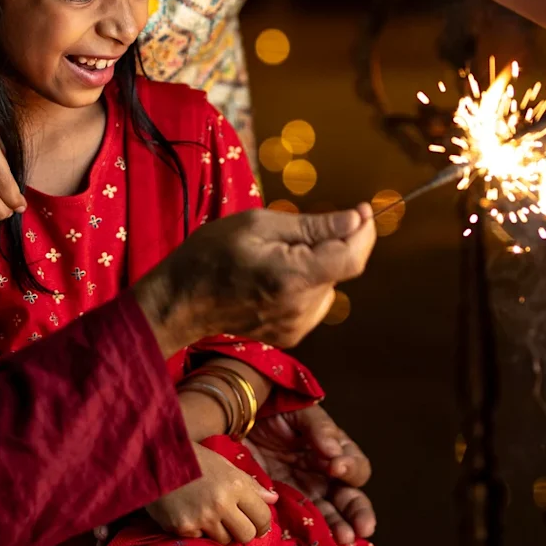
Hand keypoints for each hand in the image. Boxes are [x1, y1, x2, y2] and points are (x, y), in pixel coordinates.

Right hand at [133, 205, 376, 356]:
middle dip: (334, 243)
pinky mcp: (291, 335)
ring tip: (279, 255)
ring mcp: (297, 326)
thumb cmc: (211, 254)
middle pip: (341, 269)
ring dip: (319, 264)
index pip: (352, 258)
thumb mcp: (257, 224)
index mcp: (294, 278)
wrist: (180, 301)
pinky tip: (276, 276)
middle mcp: (302, 308)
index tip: (362, 210)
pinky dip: (307, 283)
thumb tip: (356, 220)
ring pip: (330, 285)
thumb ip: (311, 226)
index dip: (364, 232)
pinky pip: (315, 301)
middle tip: (299, 229)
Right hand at [146, 443, 277, 543]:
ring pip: (225, 540)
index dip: (262, 523)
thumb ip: (249, 484)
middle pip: (247, 535)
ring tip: (208, 515)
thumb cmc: (192, 459)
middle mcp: (220, 503)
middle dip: (243, 531)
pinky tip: (190, 514)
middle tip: (234, 523)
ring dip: (220, 532)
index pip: (262, 516)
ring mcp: (201, 518)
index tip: (257, 524)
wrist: (152, 458)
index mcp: (235, 484)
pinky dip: (198, 531)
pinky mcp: (183, 528)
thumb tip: (273, 500)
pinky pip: (201, 539)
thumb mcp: (224, 465)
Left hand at [246, 404, 376, 544]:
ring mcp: (304, 496)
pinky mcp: (282, 507)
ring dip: (339, 529)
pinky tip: (313, 543)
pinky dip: (306, 536)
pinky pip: (297, 525)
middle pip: (350, 501)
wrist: (240, 422)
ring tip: (343, 539)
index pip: (356, 469)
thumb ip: (319, 428)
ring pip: (329, 518)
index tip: (337, 467)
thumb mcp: (300, 414)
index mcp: (335, 456)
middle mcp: (324, 480)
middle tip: (363, 527)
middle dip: (359, 515)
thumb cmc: (275, 414)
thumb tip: (334, 452)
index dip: (352, 470)